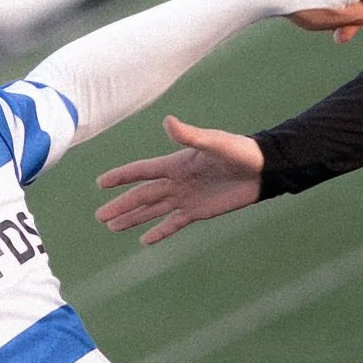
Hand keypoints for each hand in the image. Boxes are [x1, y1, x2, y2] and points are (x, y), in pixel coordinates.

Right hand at [95, 118, 264, 245]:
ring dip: (133, 219)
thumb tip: (167, 122)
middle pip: (142, 196)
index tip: (100, 184)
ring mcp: (185, 198)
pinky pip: (173, 224)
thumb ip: (190, 136)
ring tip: (112, 227)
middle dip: (120, 206)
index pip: (142, 171)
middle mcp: (176, 182)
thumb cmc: (240, 151)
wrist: (262, 170)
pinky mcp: (197, 212)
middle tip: (99, 217)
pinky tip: (144, 240)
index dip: (121, 177)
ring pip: (152, 211)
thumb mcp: (215, 142)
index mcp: (176, 164)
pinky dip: (159, 232)